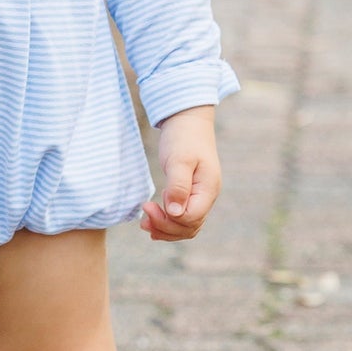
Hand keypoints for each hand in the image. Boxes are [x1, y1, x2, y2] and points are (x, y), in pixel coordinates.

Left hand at [141, 105, 220, 242]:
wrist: (188, 121)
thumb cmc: (183, 137)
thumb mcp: (179, 160)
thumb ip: (177, 187)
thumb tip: (174, 213)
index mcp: (208, 189)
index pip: (190, 219)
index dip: (168, 220)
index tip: (147, 206)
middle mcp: (207, 196)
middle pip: (189, 227)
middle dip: (165, 227)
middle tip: (143, 218)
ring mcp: (200, 196)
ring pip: (186, 226)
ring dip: (166, 229)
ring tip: (144, 223)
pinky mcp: (191, 194)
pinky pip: (183, 218)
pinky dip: (169, 223)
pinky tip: (153, 221)